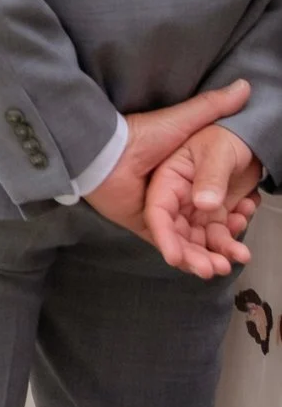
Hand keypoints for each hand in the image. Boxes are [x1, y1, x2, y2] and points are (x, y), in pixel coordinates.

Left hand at [84, 79, 252, 270]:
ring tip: (220, 267)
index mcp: (185, 177)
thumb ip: (212, 107)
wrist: (103, 152)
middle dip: (224, 245)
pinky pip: (166, 246)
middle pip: (205, 228)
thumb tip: (244, 86)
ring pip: (189, 241)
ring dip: (205, 257)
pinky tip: (197, 266)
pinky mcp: (142, 225)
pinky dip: (182, 258)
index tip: (251, 219)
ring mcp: (158, 213)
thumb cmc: (141, 134)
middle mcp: (175, 197)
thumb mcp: (183, 121)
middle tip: (240, 256)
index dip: (236, 213)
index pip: (216, 201)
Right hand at [143, 121, 264, 277]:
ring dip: (217, 251)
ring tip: (239, 255)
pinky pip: (219, 235)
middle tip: (213, 269)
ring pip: (199, 240)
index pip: (159, 213)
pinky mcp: (213, 215)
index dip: (164, 237)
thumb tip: (205, 205)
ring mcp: (195, 208)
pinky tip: (245, 220)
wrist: (247, 139)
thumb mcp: (216, 152)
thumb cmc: (224, 138)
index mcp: (168, 181)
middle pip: (178, 233)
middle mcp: (177, 198)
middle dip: (195, 254)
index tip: (175, 258)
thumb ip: (210, 177)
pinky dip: (232, 238)